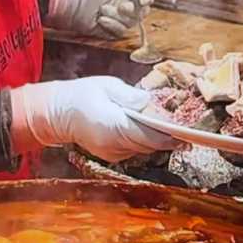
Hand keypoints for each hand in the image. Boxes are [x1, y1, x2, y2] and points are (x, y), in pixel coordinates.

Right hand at [10, 77, 176, 160]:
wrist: (55, 113)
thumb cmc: (80, 95)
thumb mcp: (107, 86)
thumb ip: (130, 96)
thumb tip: (149, 103)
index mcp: (113, 126)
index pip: (149, 135)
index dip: (170, 135)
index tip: (187, 132)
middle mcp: (114, 145)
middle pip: (150, 145)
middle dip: (168, 138)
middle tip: (187, 130)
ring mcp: (112, 153)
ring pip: (144, 149)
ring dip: (157, 140)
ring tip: (173, 129)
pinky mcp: (111, 156)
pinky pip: (135, 149)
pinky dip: (145, 141)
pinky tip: (151, 131)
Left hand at [49, 0, 153, 37]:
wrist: (73, 7)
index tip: (143, 0)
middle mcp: (126, 6)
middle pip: (142, 12)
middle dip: (132, 10)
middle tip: (122, 6)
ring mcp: (120, 20)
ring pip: (131, 22)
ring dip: (117, 16)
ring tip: (102, 10)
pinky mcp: (113, 31)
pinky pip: (121, 31)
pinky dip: (111, 25)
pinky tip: (101, 20)